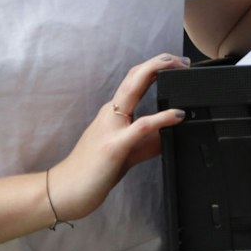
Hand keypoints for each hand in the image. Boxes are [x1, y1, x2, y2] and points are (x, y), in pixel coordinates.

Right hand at [48, 53, 188, 222]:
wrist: (67, 190)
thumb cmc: (95, 170)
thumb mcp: (128, 150)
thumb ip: (149, 139)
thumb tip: (174, 131)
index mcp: (113, 112)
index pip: (134, 80)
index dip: (156, 67)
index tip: (178, 63)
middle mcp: (110, 114)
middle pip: (134, 76)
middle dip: (159, 62)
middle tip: (183, 59)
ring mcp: (110, 128)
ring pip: (132, 91)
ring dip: (155, 74)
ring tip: (179, 69)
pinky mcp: (114, 146)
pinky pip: (140, 127)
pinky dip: (161, 118)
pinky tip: (177, 114)